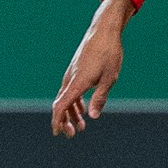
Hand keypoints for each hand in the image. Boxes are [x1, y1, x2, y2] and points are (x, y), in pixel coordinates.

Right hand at [51, 0, 133, 135]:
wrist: (103, 32)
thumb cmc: (109, 54)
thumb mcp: (110, 78)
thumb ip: (100, 98)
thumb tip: (92, 116)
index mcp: (77, 82)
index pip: (61, 106)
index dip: (57, 121)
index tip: (57, 133)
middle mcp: (70, 78)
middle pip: (61, 104)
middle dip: (64, 121)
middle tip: (72, 135)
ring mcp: (72, 74)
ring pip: (66, 98)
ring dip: (71, 113)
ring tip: (80, 127)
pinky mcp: (76, 71)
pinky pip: (70, 90)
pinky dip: (74, 102)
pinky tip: (82, 110)